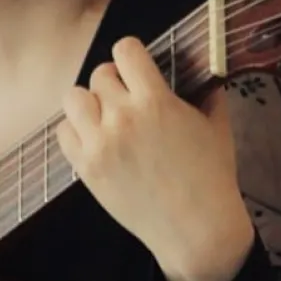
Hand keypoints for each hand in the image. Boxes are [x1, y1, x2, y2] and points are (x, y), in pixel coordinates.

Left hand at [56, 36, 254, 280]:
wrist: (195, 229)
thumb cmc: (211, 178)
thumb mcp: (217, 127)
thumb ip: (207, 93)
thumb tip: (205, 73)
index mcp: (156, 101)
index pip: (125, 51)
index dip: (131, 55)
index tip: (136, 66)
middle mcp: (122, 118)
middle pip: (99, 75)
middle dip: (114, 82)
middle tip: (125, 99)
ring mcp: (100, 144)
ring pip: (74, 98)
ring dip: (89, 102)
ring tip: (104, 116)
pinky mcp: (86, 168)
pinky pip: (63, 132)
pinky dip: (75, 131)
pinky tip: (94, 139)